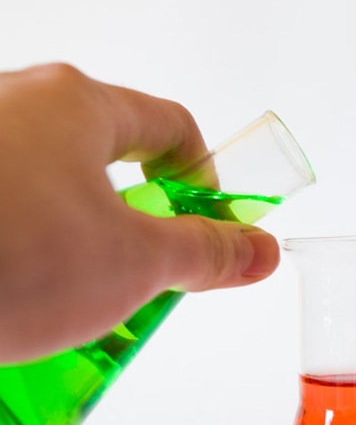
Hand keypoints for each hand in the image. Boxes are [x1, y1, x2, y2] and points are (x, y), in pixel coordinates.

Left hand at [0, 64, 278, 362]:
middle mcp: (15, 108)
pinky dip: (19, 265)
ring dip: (75, 257)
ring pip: (48, 200)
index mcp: (77, 106)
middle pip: (108, 166)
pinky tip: (11, 314)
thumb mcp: (133, 264)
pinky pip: (0, 222)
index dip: (206, 179)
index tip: (211, 227)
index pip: (172, 128)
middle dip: (136, 233)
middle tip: (141, 289)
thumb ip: (207, 252)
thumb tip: (259, 250)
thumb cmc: (2, 256)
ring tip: (69, 318)